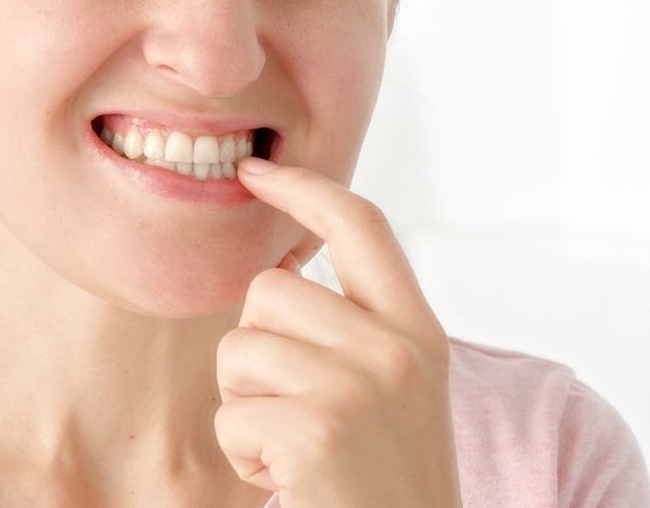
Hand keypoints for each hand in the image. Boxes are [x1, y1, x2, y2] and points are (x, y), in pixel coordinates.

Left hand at [213, 157, 462, 507]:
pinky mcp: (317, 430)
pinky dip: (243, 454)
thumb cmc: (383, 479)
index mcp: (419, 331)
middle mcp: (397, 349)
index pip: (361, 225)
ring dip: (246, 404)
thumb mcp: (394, 389)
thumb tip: (277, 273)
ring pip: (240, 348)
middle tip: (294, 409)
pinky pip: (231, 414)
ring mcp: (360, 387)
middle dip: (256, 348)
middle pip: (270, 289)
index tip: (257, 172)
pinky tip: (287, 479)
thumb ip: (355, 328)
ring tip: (295, 447)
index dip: (305, 188)